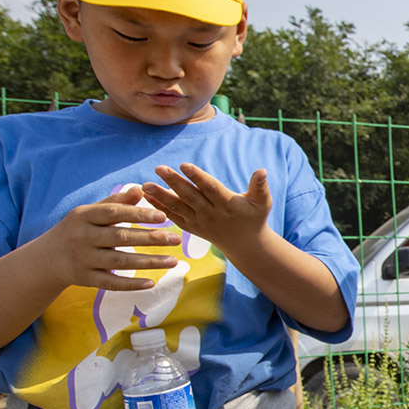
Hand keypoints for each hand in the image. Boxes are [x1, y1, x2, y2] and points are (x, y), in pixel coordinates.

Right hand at [45, 185, 179, 290]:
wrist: (46, 259)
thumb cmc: (77, 229)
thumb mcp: (89, 212)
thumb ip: (115, 203)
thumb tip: (140, 190)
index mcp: (83, 216)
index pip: (114, 213)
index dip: (138, 214)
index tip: (163, 216)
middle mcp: (82, 238)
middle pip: (120, 238)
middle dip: (151, 238)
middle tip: (176, 238)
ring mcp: (83, 260)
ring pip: (120, 262)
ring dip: (149, 262)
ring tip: (174, 260)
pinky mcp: (85, 279)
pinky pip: (111, 283)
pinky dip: (131, 285)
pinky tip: (152, 282)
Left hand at [142, 163, 271, 248]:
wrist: (245, 244)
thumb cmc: (254, 217)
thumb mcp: (263, 203)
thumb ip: (261, 186)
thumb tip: (262, 170)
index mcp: (228, 205)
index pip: (210, 189)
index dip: (197, 177)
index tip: (184, 165)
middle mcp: (211, 214)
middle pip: (190, 196)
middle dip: (174, 182)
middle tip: (159, 168)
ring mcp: (199, 222)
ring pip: (178, 208)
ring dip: (160, 196)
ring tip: (145, 185)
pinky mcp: (191, 227)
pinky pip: (173, 217)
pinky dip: (159, 207)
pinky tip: (146, 196)